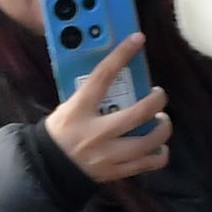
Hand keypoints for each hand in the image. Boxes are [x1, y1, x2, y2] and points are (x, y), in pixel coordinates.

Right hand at [43, 35, 173, 186]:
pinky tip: (158, 146)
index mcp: (80, 110)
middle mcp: (97, 132)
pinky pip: (148, 163)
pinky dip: (160, 154)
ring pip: (149, 141)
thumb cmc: (60, 132)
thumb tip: (115, 73)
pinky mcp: (116, 171)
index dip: (122, 54)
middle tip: (158, 94)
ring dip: (162, 128)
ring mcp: (109, 154)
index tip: (138, 39)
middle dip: (157, 100)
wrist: (49, 168)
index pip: (102, 76)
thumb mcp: (68, 107)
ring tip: (161, 121)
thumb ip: (90, 94)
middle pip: (139, 112)